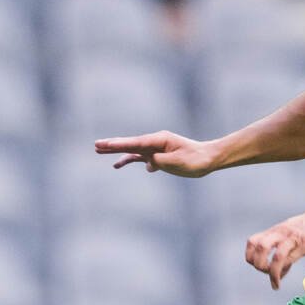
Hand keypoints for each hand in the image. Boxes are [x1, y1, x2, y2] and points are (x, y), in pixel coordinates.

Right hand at [95, 131, 218, 177]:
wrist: (207, 159)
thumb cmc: (196, 159)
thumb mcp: (179, 161)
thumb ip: (162, 161)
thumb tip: (148, 162)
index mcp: (160, 140)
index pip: (136, 143)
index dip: (120, 145)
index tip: (106, 145)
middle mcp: (156, 142)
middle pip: (130, 143)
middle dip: (113, 144)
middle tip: (96, 145)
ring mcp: (156, 148)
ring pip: (132, 150)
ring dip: (117, 151)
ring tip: (99, 151)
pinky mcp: (158, 156)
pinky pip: (140, 157)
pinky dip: (129, 160)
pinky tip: (118, 165)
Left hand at [245, 203, 304, 289]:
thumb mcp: (299, 237)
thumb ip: (288, 252)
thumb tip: (282, 270)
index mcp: (279, 230)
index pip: (253, 241)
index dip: (251, 256)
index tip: (260, 267)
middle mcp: (281, 232)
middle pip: (256, 245)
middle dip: (256, 263)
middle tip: (266, 273)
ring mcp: (290, 237)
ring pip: (265, 249)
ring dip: (263, 268)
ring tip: (272, 279)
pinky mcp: (302, 243)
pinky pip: (283, 258)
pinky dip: (276, 274)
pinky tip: (278, 283)